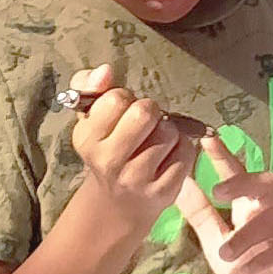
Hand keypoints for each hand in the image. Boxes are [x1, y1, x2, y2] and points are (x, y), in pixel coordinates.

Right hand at [65, 64, 197, 232]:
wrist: (116, 203)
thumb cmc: (106, 148)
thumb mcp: (90, 119)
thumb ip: (90, 87)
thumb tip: (104, 71)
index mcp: (86, 139)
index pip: (116, 99)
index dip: (125, 98)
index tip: (122, 111)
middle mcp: (108, 162)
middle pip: (145, 113)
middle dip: (150, 110)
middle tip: (145, 122)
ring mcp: (137, 179)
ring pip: (169, 132)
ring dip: (168, 129)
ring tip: (156, 138)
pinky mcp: (163, 192)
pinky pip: (186, 152)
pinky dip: (183, 147)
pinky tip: (169, 154)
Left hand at [176, 140, 272, 273]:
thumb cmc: (248, 271)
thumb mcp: (217, 242)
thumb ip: (200, 214)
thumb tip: (178, 181)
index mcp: (249, 210)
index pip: (238, 176)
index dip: (224, 157)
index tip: (206, 139)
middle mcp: (270, 219)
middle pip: (267, 184)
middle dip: (245, 181)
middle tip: (219, 191)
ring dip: (246, 235)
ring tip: (224, 253)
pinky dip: (263, 260)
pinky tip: (245, 271)